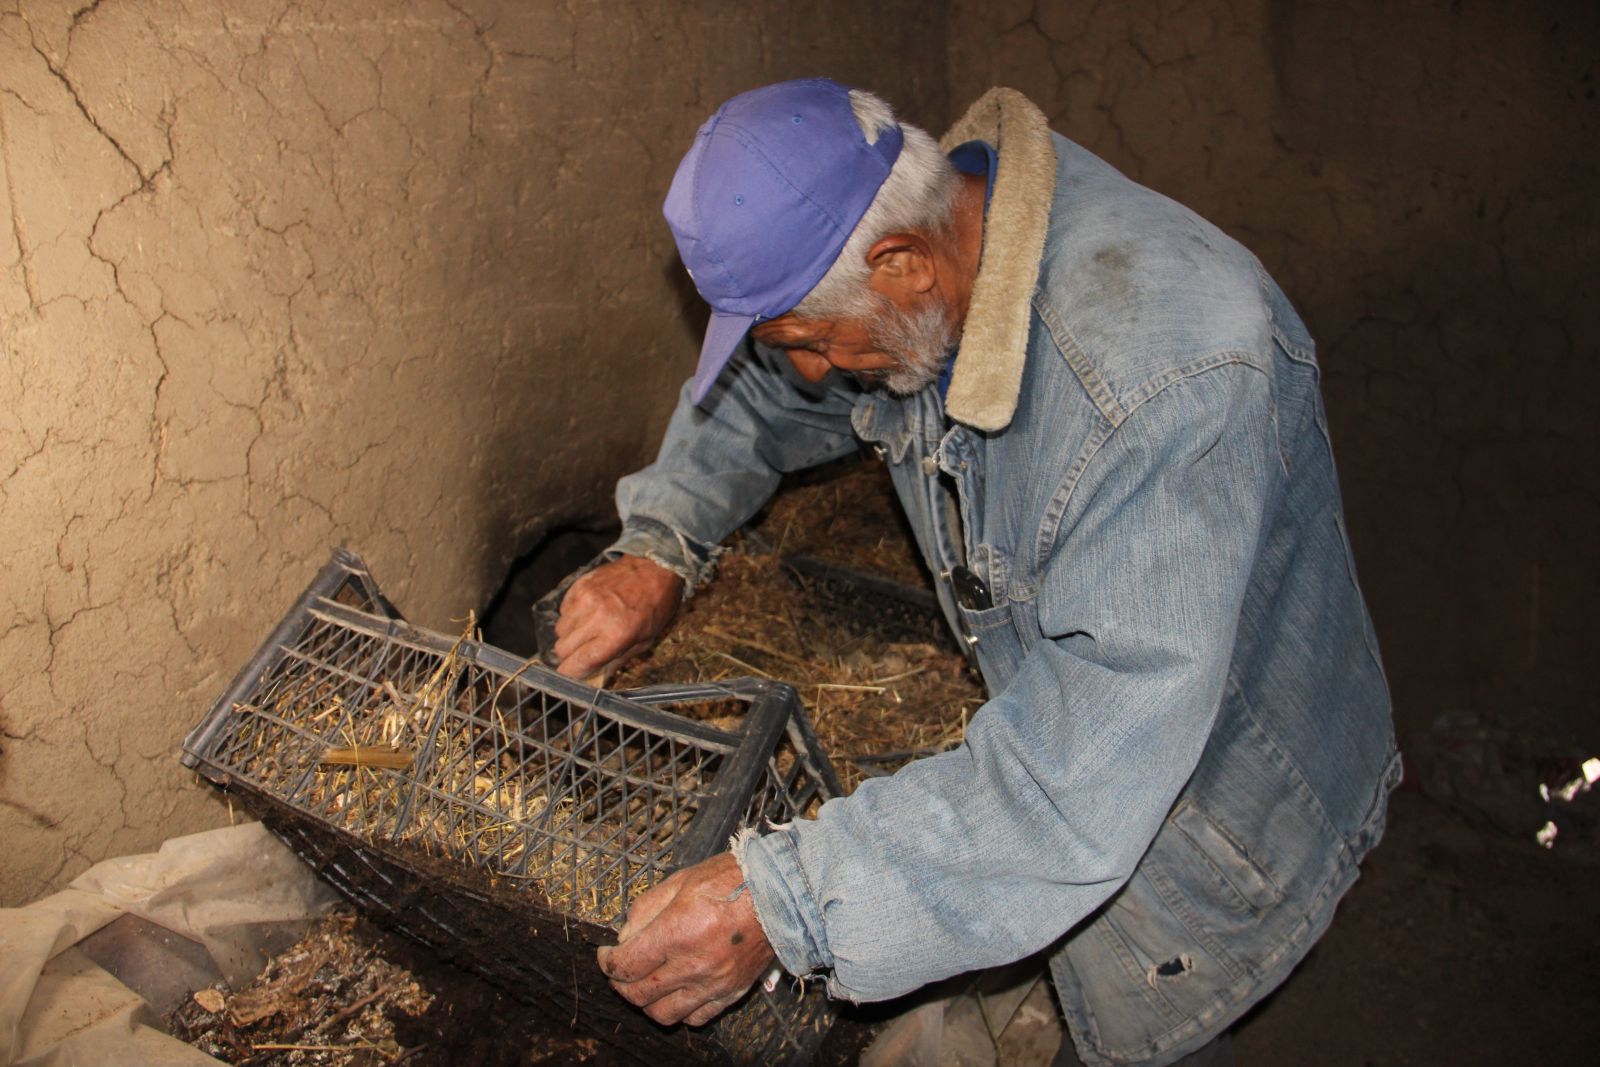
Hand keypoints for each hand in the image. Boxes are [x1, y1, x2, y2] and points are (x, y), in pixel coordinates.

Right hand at [552, 556, 682, 679]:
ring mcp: (584, 599)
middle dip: (570, 656)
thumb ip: (617, 660)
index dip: (571, 674)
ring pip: (559, 630)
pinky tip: (589, 613)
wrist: (655, 568)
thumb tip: (595, 677)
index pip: (575, 664)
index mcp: (615, 635)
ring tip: (589, 629)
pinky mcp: (579, 585)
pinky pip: (563, 610)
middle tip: (584, 652)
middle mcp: (595, 617)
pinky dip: (572, 616)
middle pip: (562, 649)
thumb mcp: (645, 641)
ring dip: (570, 635)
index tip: (574, 674)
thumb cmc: (655, 606)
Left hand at [596, 852, 776, 1026]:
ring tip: (648, 983)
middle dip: (621, 984)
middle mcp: (694, 964)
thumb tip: (625, 937)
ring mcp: (714, 983)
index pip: (625, 964)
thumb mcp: (680, 880)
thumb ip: (645, 909)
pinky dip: (680, 1010)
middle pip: (638, 994)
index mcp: (677, 931)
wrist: (782, 893)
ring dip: (647, 1002)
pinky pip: (696, 1018)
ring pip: (663, 1014)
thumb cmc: (732, 880)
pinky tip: (678, 991)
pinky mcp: (731, 993)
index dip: (607, 962)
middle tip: (621, 970)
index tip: (606, 955)